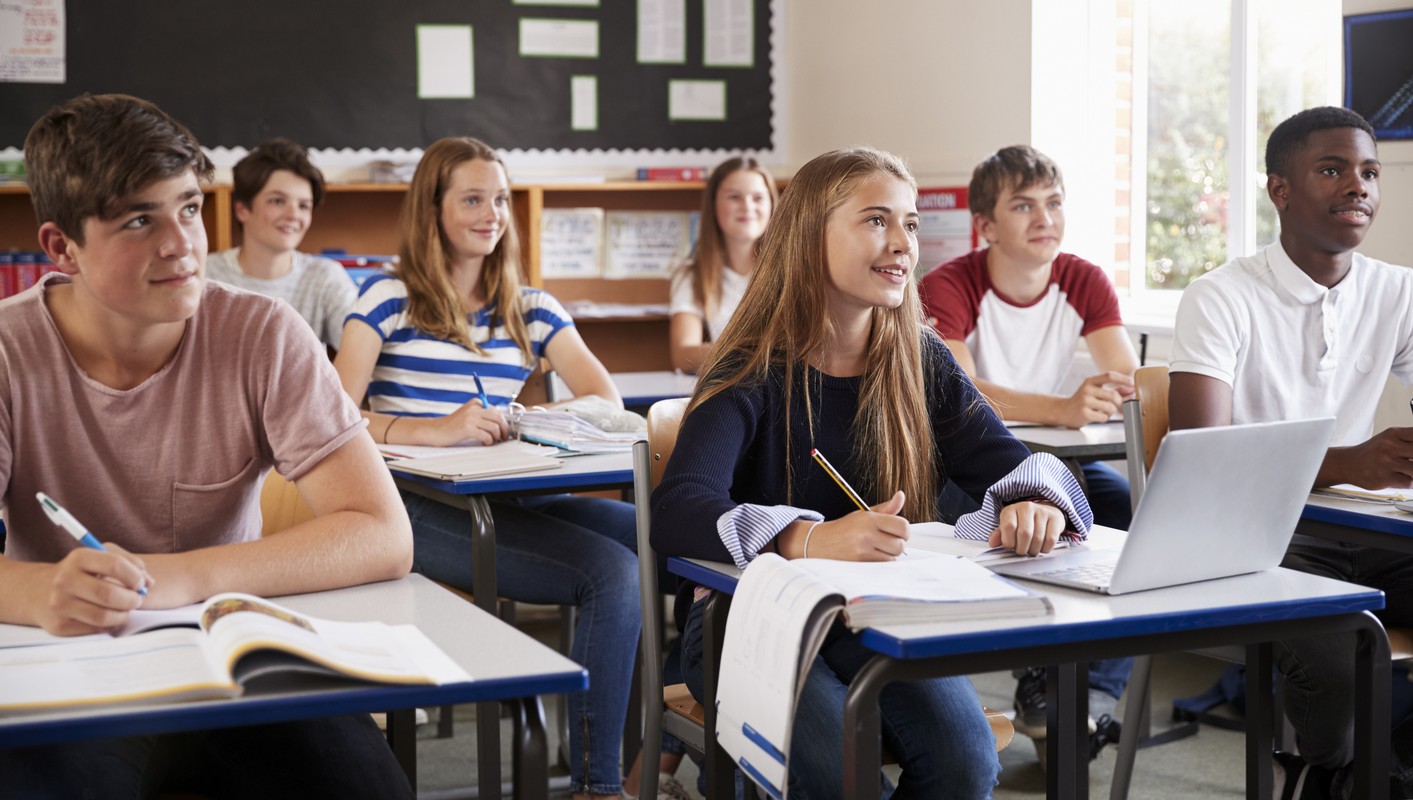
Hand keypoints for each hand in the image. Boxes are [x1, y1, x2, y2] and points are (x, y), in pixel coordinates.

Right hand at [33, 544, 150, 635]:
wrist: (40, 591)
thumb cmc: (82, 572)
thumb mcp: (102, 556)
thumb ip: (131, 563)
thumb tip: (148, 583)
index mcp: (78, 558)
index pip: (114, 565)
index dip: (134, 576)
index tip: (140, 583)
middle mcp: (65, 580)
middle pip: (109, 595)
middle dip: (132, 600)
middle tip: (137, 600)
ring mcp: (59, 604)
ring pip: (104, 616)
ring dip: (123, 615)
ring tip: (125, 609)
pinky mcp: (59, 625)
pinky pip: (95, 629)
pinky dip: (109, 625)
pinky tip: (109, 617)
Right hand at [429, 399, 509, 445]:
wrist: (436, 430)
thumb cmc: (454, 425)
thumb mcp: (469, 415)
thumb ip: (483, 416)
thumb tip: (502, 424)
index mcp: (476, 402)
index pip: (497, 411)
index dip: (504, 423)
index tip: (505, 431)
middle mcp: (474, 408)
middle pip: (498, 418)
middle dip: (504, 430)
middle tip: (503, 438)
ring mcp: (470, 417)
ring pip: (494, 427)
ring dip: (496, 437)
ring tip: (491, 441)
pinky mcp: (467, 428)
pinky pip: (486, 436)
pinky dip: (488, 441)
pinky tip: (484, 443)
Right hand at [785, 491, 909, 561]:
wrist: (820, 543)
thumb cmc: (845, 529)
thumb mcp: (864, 514)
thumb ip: (886, 508)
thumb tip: (901, 495)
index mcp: (870, 519)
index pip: (903, 526)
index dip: (903, 530)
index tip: (897, 531)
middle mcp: (867, 535)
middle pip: (900, 544)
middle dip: (896, 544)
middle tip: (885, 541)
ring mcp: (863, 551)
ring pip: (893, 558)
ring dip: (888, 555)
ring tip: (876, 549)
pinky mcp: (860, 565)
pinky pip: (882, 566)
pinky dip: (880, 563)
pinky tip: (871, 556)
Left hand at [988, 500, 1065, 556]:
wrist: (1045, 511)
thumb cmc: (1023, 522)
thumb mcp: (1008, 525)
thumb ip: (1000, 534)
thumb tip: (992, 543)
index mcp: (1011, 510)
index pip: (1009, 527)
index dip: (1009, 542)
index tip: (1010, 547)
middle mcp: (1027, 508)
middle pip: (1025, 534)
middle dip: (1022, 549)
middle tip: (1021, 551)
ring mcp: (1042, 512)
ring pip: (1038, 538)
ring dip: (1033, 550)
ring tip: (1031, 550)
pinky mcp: (1055, 518)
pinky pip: (1051, 539)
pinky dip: (1045, 549)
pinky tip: (1041, 548)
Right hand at [1057, 372, 1131, 428]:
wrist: (1064, 411)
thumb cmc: (1082, 401)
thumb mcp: (1094, 390)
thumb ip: (1111, 389)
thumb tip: (1130, 389)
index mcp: (1090, 381)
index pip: (1109, 376)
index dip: (1123, 379)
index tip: (1132, 383)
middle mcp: (1087, 389)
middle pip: (1113, 395)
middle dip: (1119, 403)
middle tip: (1117, 406)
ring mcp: (1085, 401)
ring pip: (1110, 407)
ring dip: (1111, 412)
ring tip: (1103, 411)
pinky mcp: (1084, 413)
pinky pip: (1104, 417)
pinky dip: (1104, 418)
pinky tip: (1097, 416)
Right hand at [1327, 427, 1412, 489]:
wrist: (1348, 464)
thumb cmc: (1373, 452)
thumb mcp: (1389, 439)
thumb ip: (1409, 441)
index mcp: (1393, 434)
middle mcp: (1390, 446)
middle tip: (1411, 461)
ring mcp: (1386, 462)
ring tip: (1407, 470)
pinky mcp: (1384, 477)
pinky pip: (1408, 482)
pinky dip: (1409, 482)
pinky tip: (1400, 477)